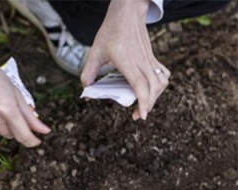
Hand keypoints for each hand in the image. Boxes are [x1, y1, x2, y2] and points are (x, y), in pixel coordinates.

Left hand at [81, 0, 170, 119]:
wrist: (127, 13)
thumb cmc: (111, 31)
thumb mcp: (95, 51)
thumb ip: (88, 72)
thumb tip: (86, 89)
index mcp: (128, 62)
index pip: (140, 85)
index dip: (143, 101)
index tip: (142, 115)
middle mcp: (142, 62)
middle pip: (154, 88)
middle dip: (149, 105)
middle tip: (137, 115)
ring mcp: (149, 60)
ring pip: (161, 82)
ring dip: (156, 96)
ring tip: (145, 103)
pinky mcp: (153, 58)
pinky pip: (163, 74)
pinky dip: (161, 85)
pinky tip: (152, 89)